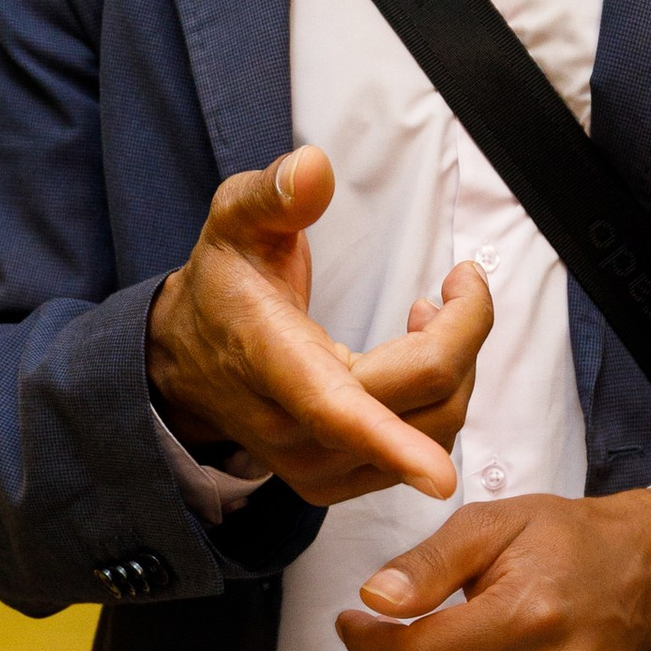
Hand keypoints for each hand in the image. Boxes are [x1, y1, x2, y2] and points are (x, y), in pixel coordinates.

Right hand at [147, 145, 491, 507]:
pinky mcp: (335, 483)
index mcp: (272, 364)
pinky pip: (423, 448)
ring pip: (433, 431)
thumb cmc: (223, 283)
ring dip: (457, 365)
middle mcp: (294, 430)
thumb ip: (274, 193)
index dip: (393, 443)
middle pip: (420, 403)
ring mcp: (315, 467)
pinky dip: (441, 399)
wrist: (186, 361)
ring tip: (431, 311)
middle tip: (459, 280)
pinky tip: (416, 351)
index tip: (439, 477)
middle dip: (464, 334)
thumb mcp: (235, 220)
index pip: (339, 408)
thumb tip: (314, 166)